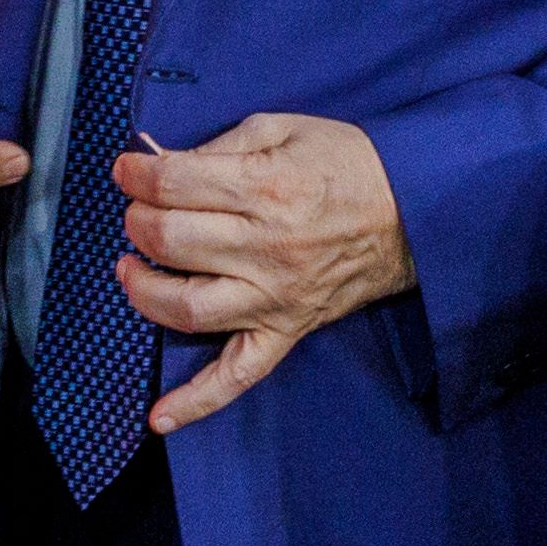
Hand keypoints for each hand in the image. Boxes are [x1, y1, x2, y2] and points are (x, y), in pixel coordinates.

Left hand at [114, 114, 417, 433]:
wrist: (418, 209)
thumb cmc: (350, 165)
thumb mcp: (286, 129)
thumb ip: (222, 144)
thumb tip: (161, 162)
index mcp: (268, 186)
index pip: (174, 184)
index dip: (137, 172)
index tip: (128, 168)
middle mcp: (269, 247)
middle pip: (171, 240)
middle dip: (138, 220)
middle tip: (139, 209)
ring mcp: (276, 296)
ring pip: (187, 306)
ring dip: (142, 289)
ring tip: (131, 270)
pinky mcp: (288, 329)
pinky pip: (240, 374)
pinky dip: (199, 400)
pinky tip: (161, 417)